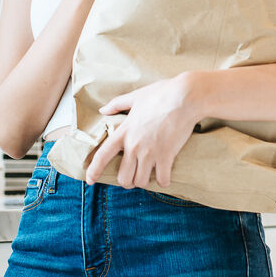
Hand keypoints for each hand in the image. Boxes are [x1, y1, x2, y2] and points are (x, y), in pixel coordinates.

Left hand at [85, 74, 202, 189]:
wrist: (184, 97)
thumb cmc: (161, 94)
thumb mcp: (135, 96)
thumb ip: (117, 104)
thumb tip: (102, 110)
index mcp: (124, 132)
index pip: (102, 156)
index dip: (94, 170)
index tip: (90, 180)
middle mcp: (134, 146)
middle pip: (123, 177)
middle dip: (127, 181)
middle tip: (134, 176)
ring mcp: (150, 152)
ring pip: (140, 182)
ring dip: (144, 182)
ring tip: (149, 176)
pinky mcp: (167, 156)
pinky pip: (162, 179)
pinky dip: (163, 181)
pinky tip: (165, 177)